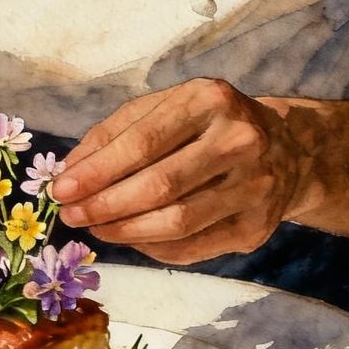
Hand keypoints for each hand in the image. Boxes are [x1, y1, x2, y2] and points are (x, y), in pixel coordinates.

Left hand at [49, 78, 301, 264]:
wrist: (287, 149)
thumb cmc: (207, 123)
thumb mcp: (165, 108)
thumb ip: (115, 133)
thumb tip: (69, 173)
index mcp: (210, 100)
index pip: (144, 141)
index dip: (99, 170)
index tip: (61, 189)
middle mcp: (239, 140)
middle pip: (161, 186)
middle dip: (106, 205)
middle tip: (71, 215)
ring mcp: (254, 187)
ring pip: (177, 222)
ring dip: (125, 230)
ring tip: (95, 227)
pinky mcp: (256, 228)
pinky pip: (193, 247)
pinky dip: (152, 247)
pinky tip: (130, 237)